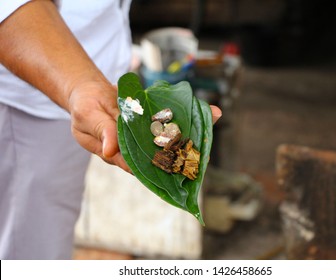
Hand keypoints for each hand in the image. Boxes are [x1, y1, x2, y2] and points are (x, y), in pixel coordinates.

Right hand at [68, 80, 222, 172]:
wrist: (90, 91)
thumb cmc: (85, 106)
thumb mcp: (89, 116)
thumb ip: (101, 131)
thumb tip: (110, 152)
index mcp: (116, 153)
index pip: (137, 166)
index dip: (156, 170)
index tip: (176, 171)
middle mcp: (132, 147)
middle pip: (156, 157)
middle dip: (178, 158)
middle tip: (199, 159)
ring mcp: (142, 135)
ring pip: (165, 141)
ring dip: (185, 139)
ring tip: (204, 138)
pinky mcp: (149, 122)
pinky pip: (166, 124)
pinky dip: (183, 120)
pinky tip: (201, 117)